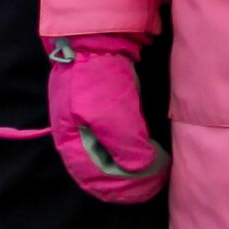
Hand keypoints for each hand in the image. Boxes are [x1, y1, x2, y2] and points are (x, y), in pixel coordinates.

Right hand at [40, 37, 161, 203]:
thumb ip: (127, 149)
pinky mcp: (97, 113)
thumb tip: (143, 170)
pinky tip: (145, 154)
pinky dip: (127, 153)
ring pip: (107, 160)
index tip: (151, 187)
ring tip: (155, 172)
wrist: (95, 39)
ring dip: (129, 170)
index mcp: (71, 145)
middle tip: (157, 182)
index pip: (96, 181)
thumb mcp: (113, 118)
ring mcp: (85, 125)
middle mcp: (75, 140)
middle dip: (129, 182)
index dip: (124, 189)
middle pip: (101, 174)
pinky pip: (111, 144)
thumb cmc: (99, 80)